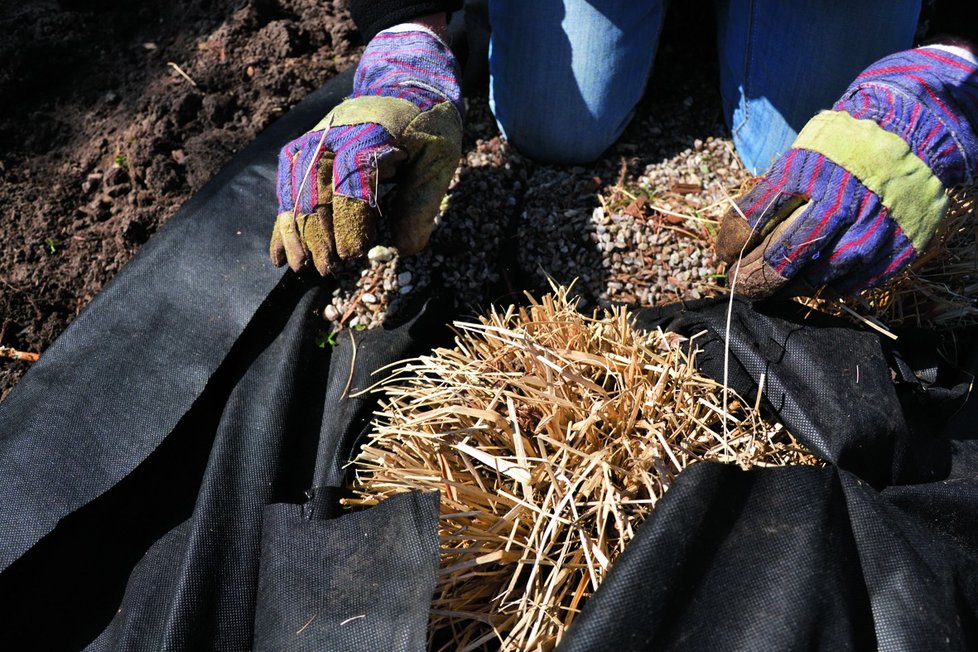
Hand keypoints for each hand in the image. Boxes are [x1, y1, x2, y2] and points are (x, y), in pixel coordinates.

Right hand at [270, 25, 462, 274]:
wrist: (406, 85)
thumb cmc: (427, 126)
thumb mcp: (440, 158)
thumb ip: (423, 201)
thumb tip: (404, 248)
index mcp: (371, 134)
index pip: (351, 181)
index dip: (350, 220)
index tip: (353, 255)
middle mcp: (335, 133)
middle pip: (316, 187)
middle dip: (319, 233)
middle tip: (328, 269)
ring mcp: (315, 139)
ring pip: (294, 188)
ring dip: (295, 231)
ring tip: (299, 267)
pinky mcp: (305, 148)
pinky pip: (287, 186)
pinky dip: (282, 221)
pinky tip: (279, 253)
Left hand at [716, 46, 977, 296]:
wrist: (912, 128)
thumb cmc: (842, 146)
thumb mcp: (802, 153)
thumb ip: (774, 192)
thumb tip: (737, 235)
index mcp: (806, 172)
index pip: (752, 220)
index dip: (731, 245)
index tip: (723, 256)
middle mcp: (838, 199)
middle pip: (784, 255)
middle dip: (755, 278)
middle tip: (742, 286)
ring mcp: (871, 223)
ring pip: (819, 274)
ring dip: (792, 286)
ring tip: (778, 287)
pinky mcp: (898, 242)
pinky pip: (856, 280)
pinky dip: (833, 287)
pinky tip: (820, 284)